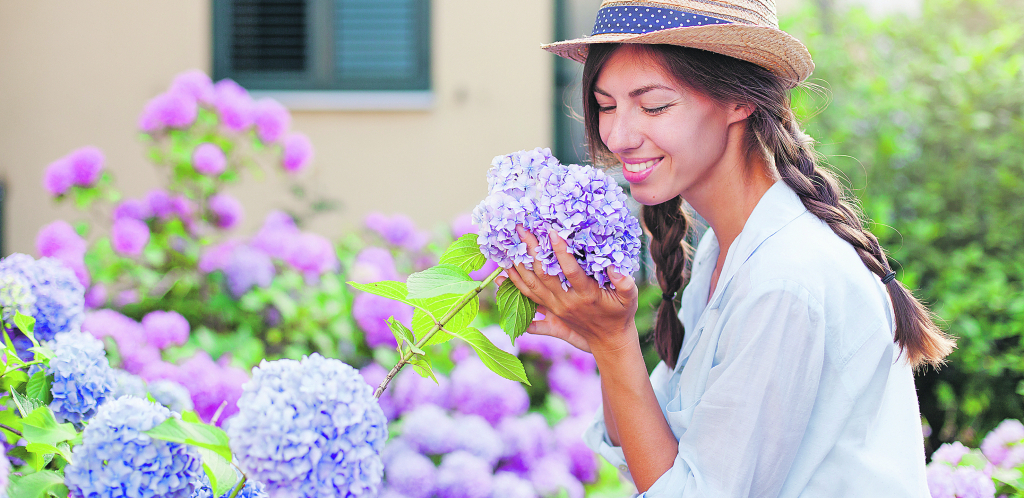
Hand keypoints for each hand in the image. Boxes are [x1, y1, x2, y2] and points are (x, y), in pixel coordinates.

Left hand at [504, 226, 638, 353]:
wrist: (608, 341)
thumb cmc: (619, 315)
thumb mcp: (629, 299)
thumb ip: (625, 283)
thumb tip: (615, 266)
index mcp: (586, 295)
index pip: (571, 271)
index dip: (561, 252)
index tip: (552, 231)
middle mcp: (566, 302)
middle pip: (544, 275)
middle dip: (532, 251)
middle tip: (522, 229)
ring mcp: (555, 308)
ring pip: (531, 286)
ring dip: (519, 265)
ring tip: (508, 245)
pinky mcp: (549, 312)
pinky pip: (528, 298)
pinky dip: (515, 285)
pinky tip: (503, 274)